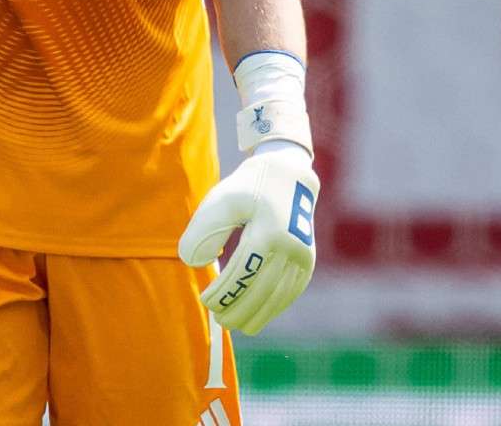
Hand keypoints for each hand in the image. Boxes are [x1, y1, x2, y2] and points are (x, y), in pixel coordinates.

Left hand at [178, 144, 318, 335]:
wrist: (288, 175)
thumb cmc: (247, 187)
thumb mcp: (220, 200)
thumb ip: (203, 230)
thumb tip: (192, 263)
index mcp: (269, 232)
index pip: (244, 272)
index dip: (225, 292)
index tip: (206, 302)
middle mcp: (291, 247)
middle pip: (263, 289)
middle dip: (240, 308)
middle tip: (219, 320)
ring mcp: (304, 256)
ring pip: (279, 295)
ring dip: (258, 314)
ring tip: (236, 324)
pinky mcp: (308, 261)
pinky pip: (291, 291)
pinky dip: (274, 306)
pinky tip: (258, 315)